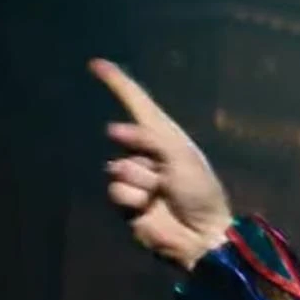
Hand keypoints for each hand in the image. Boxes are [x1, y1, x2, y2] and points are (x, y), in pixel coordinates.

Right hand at [90, 59, 234, 271]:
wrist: (202, 235)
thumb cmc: (201, 194)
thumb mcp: (181, 157)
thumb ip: (149, 137)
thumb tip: (112, 130)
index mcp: (168, 139)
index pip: (139, 106)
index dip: (119, 85)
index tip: (97, 64)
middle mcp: (149, 154)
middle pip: (123, 136)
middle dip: (140, 149)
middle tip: (166, 173)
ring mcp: (136, 178)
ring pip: (118, 166)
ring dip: (141, 180)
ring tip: (161, 194)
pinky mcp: (126, 202)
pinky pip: (117, 189)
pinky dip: (133, 198)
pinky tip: (149, 208)